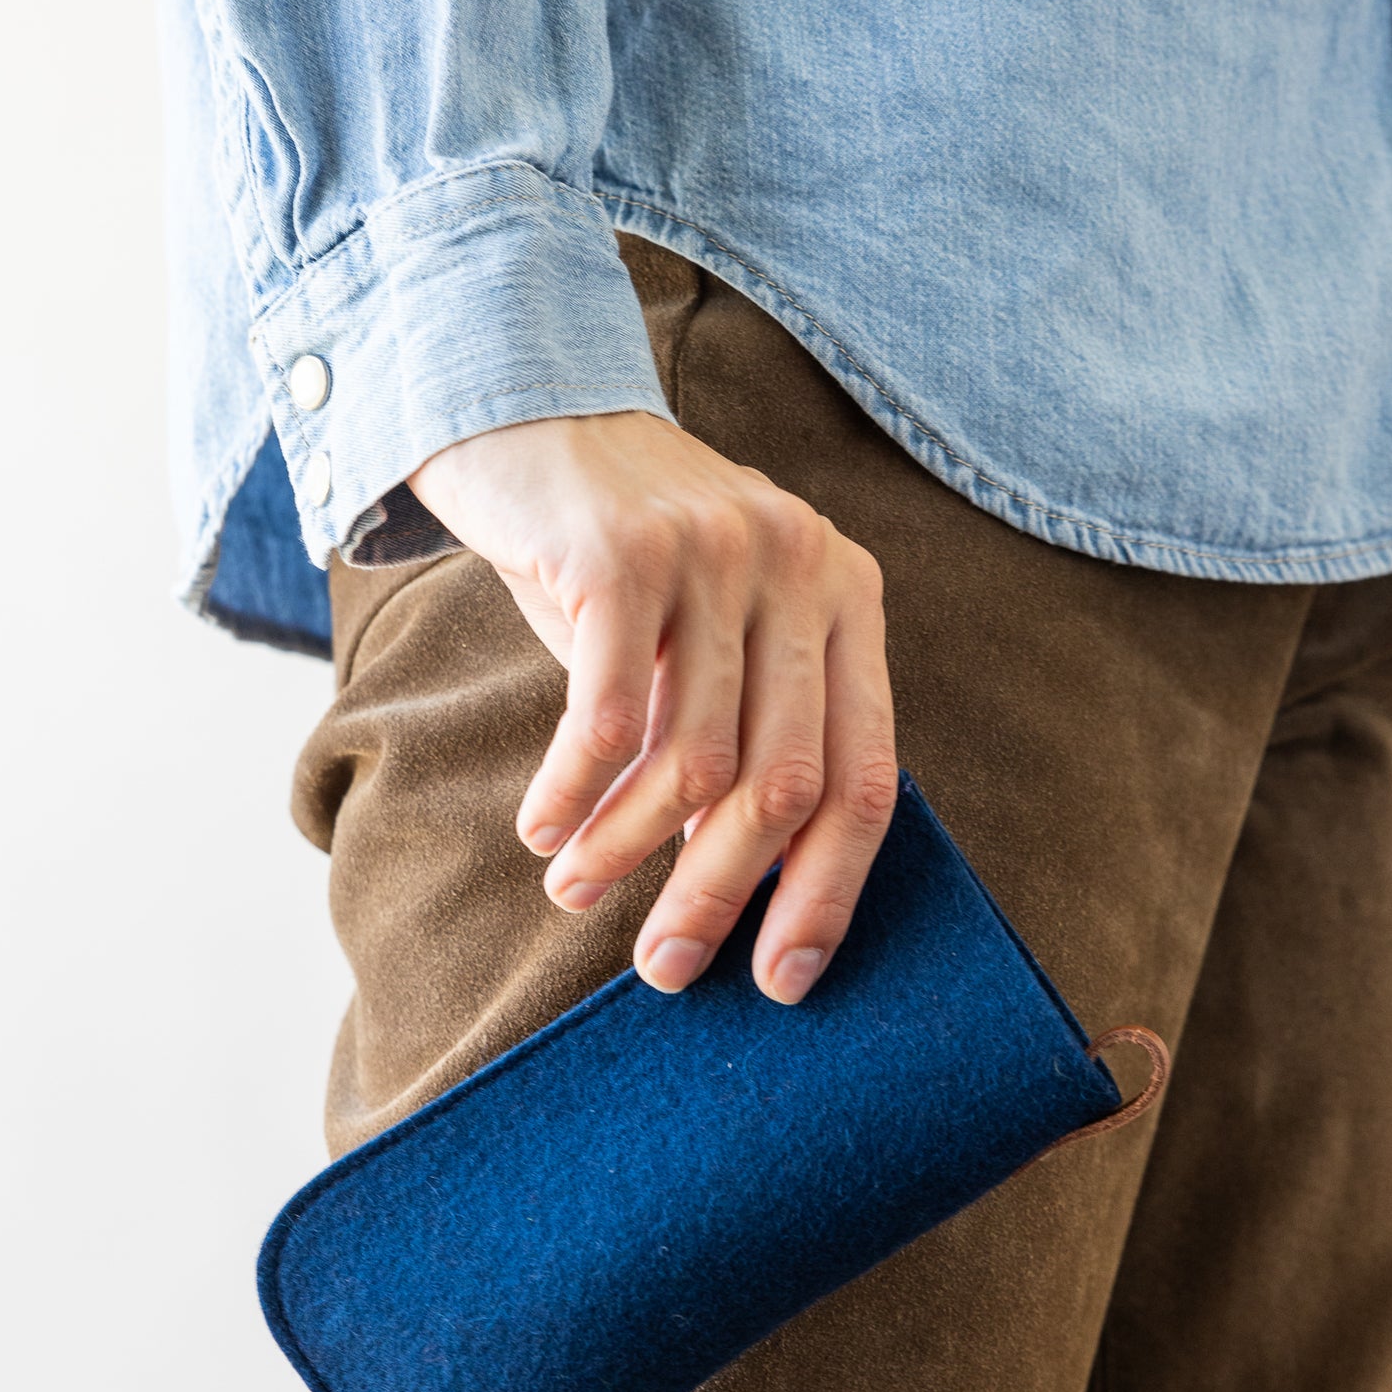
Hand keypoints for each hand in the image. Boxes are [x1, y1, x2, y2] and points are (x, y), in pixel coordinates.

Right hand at [409, 411, 897, 1002]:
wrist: (524, 414)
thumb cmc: (622, 558)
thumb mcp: (714, 633)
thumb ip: (749, 730)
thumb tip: (745, 888)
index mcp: (848, 595)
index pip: (867, 776)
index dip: (829, 891)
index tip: (782, 977)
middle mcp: (802, 567)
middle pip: (786, 784)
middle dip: (721, 895)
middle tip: (664, 967)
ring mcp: (717, 553)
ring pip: (693, 762)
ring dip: (627, 850)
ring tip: (575, 890)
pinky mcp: (624, 553)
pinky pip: (608, 719)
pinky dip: (573, 795)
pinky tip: (543, 830)